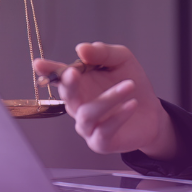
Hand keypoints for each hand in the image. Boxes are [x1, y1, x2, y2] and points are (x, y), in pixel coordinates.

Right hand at [32, 42, 176, 158]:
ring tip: (129, 85)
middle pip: (67, 96)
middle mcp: (79, 105)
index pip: (59, 77)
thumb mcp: (121, 59)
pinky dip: (118, 117)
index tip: (38, 64)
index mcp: (79, 84)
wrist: (152, 112)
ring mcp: (88, 126)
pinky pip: (104, 131)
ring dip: (108, 98)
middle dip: (68, 84)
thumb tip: (81, 48)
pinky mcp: (101, 142)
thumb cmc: (131, 84)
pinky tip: (131, 105)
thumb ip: (102, 53)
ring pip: (87, 113)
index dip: (49, 71)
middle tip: (74, 72)